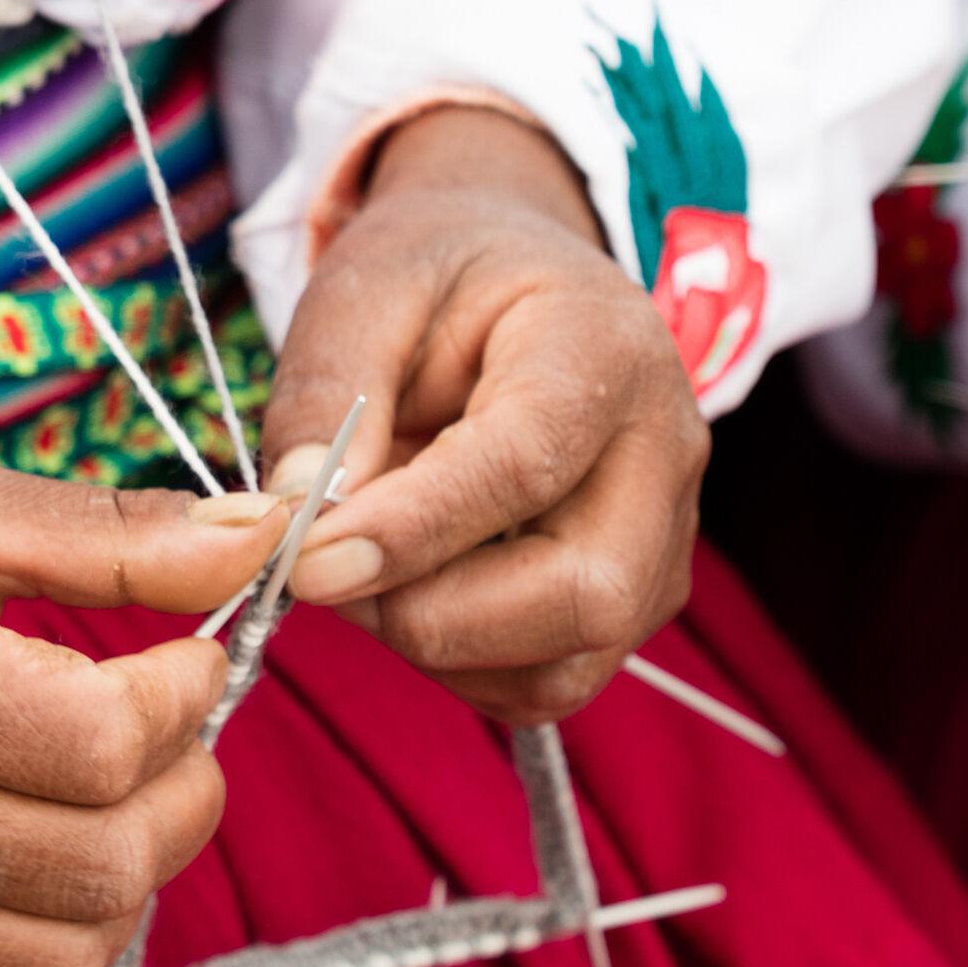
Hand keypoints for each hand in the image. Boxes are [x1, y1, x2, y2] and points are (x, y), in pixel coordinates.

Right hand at [0, 445, 283, 966]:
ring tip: (101, 810)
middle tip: (163, 742)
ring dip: (120, 888)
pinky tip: (21, 885)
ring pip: (55, 960)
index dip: (183, 703)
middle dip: (180, 800)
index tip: (179, 660)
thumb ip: (114, 536)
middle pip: (97, 866)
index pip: (102, 744)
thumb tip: (264, 542)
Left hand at [261, 103, 706, 723]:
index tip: (309, 561)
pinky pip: (548, 683)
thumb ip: (326, 393)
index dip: (413, 530)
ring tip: (365, 569)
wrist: (519, 287)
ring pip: (565, 664)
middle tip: (324, 570)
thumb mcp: (363, 292)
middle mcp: (663, 453)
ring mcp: (666, 540)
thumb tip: (301, 514)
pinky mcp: (637, 602)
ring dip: (438, 646)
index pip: (525, 466)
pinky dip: (461, 665)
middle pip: (581, 592)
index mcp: (603, 346)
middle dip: (428, 612)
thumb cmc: (442, 282)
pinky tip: (412, 591)